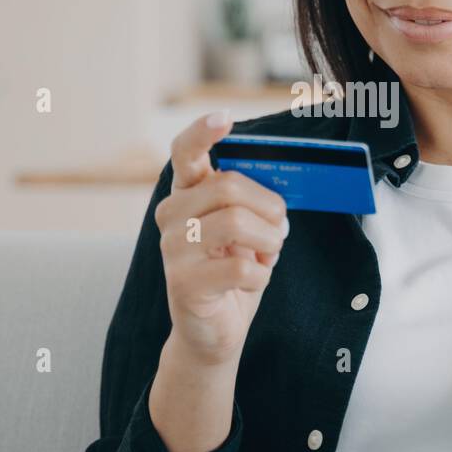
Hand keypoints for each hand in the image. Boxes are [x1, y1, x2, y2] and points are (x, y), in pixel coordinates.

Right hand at [154, 110, 288, 367]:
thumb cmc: (233, 272)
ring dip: (269, 241)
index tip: (225, 119)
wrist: (213, 332)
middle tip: (279, 229)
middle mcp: (171, 215)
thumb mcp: (244, 230)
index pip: (185, 152)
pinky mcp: (184, 283)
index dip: (203, 132)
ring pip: (236, 223)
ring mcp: (172, 249)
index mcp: (186, 194)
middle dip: (269, 207)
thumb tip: (279, 185)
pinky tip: (253, 280)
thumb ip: (249, 202)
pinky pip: (242, 267)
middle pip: (229, 186)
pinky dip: (262, 274)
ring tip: (268, 254)